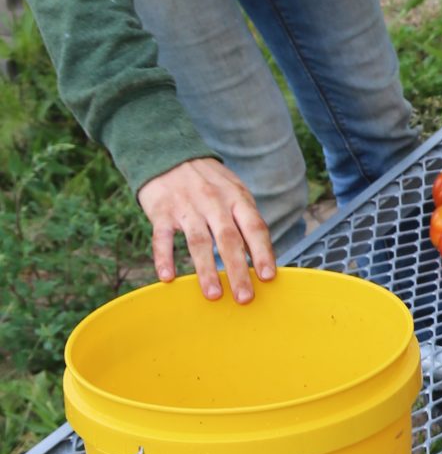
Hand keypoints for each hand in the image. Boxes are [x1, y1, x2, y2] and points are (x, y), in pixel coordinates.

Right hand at [137, 158, 276, 303]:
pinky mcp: (161, 211)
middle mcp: (214, 202)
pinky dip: (164, 257)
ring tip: (213, 294)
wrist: (168, 155)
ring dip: (206, 270)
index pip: (254, 227)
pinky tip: (167, 278)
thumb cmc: (209, 182)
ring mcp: (187, 206)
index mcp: (237, 198)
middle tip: (244, 297)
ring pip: (198, 241)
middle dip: (238, 270)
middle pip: (229, 239)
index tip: (268, 277)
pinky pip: (162, 237)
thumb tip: (262, 258)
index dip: (262, 252)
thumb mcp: (234, 192)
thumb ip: (246, 220)